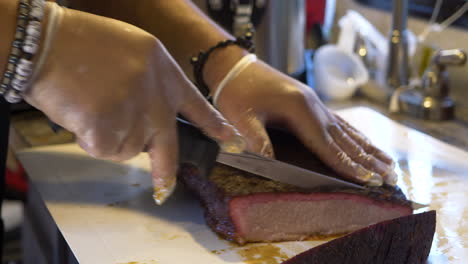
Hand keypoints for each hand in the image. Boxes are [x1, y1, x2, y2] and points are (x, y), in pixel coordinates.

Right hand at [24, 4, 241, 203]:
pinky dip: (89, 139)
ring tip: (92, 107)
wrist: (49, 43)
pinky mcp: (109, 131)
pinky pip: (103, 150)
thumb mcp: (134, 52)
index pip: (197, 106)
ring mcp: (135, 116)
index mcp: (165, 74)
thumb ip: (150, 85)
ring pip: (127, 149)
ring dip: (109, 138)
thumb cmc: (84, 43)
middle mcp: (156, 98)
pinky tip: (81, 114)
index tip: (233, 142)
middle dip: (164, 171)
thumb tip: (147, 119)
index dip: (215, 126)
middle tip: (164, 188)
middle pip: (167, 147)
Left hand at [214, 60, 395, 185]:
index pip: (328, 145)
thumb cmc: (237, 93)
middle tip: (392, 177)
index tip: (369, 180)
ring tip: (389, 162)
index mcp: (299, 110)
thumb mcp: (241, 118)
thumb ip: (256, 140)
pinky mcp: (311, 102)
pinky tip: (364, 142)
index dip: (348, 165)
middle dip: (369, 160)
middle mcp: (314, 106)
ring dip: (368, 148)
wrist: (236, 67)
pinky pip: (339, 123)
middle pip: (345, 139)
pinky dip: (355, 136)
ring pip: (347, 130)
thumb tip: (268, 162)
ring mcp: (315, 103)